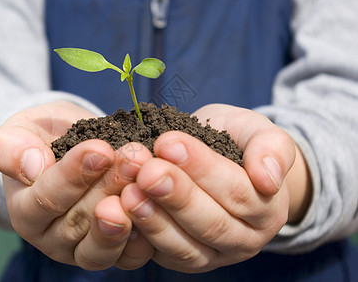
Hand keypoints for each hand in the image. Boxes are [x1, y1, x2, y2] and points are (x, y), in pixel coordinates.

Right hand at [0, 101, 154, 269]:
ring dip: (128, 214)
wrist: (70, 148)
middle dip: (109, 188)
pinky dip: (146, 236)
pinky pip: (129, 256)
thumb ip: (10, 147)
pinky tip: (159, 208)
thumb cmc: (44, 139)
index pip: (46, 199)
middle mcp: (52, 238)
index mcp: (25, 211)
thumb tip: (30, 167)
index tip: (100, 149)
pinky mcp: (114, 253)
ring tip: (145, 183)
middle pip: (79, 222)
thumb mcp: (19, 132)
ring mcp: (83, 249)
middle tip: (133, 159)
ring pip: (103, 246)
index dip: (73, 175)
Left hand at [120, 104, 311, 272]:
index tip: (168, 143)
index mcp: (266, 209)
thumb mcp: (259, 133)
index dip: (202, 169)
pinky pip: (162, 255)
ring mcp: (213, 255)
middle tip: (146, 171)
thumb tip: (268, 180)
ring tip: (129, 193)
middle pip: (211, 223)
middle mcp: (243, 240)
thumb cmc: (237, 144)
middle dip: (176, 196)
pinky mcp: (183, 259)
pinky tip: (121, 212)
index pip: (237, 191)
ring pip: (185, 247)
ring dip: (154, 220)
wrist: (221, 161)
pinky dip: (141, 236)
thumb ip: (272, 149)